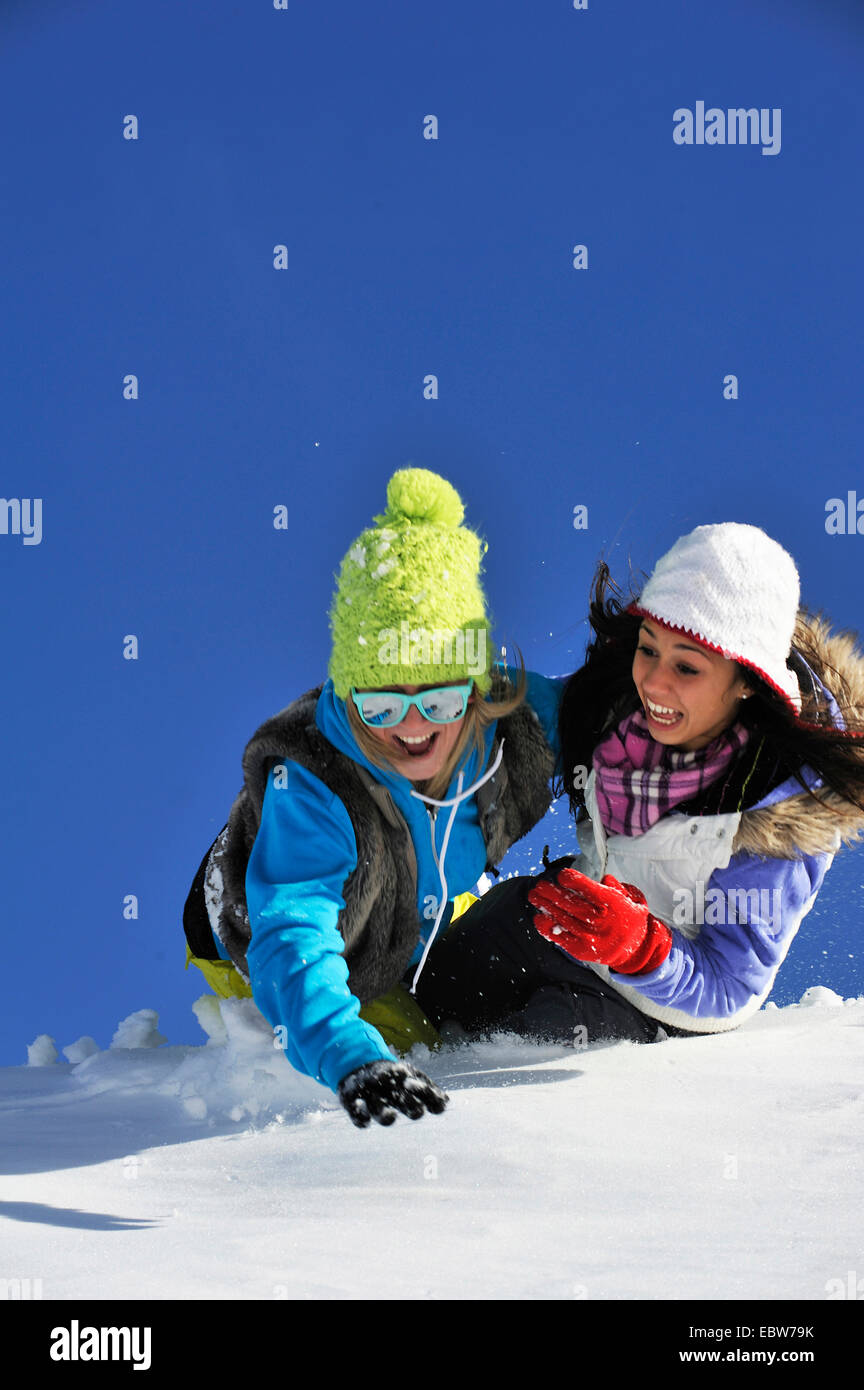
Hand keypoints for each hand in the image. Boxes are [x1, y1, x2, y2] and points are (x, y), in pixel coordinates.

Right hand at [337, 1060, 448, 1128]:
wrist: (355, 1061)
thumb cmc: (391, 1076)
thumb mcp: (410, 1075)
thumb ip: (428, 1089)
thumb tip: (446, 1102)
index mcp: (402, 1077)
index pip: (419, 1088)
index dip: (429, 1096)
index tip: (440, 1106)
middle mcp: (385, 1084)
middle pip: (399, 1097)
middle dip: (410, 1104)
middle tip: (418, 1111)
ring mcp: (367, 1091)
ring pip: (376, 1106)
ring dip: (384, 1112)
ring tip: (391, 1117)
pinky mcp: (350, 1099)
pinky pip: (354, 1112)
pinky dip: (360, 1117)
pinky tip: (365, 1122)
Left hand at [526, 867, 671, 975]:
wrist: (634, 950)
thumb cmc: (627, 918)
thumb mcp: (632, 899)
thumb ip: (617, 887)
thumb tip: (605, 878)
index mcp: (613, 904)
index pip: (589, 889)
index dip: (573, 880)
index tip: (562, 875)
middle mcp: (601, 921)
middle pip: (571, 903)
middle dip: (551, 892)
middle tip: (539, 885)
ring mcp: (590, 937)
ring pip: (563, 918)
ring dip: (546, 906)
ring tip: (534, 896)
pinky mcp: (581, 949)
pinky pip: (560, 937)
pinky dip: (547, 927)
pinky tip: (539, 917)